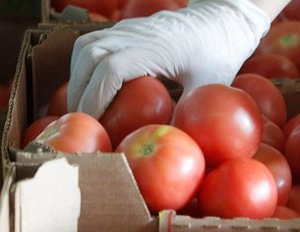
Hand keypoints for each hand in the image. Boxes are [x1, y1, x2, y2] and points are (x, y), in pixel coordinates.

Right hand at [67, 0, 269, 117]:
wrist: (221, 19)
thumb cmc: (219, 52)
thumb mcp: (208, 86)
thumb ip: (187, 113)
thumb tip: (165, 145)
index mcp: (153, 48)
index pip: (110, 70)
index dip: (95, 98)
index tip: (92, 124)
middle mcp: (134, 34)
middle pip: (88, 57)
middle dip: (79, 92)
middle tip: (81, 122)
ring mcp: (127, 29)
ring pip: (85, 48)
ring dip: (78, 78)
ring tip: (81, 107)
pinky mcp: (126, 29)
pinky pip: (92, 42)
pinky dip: (84, 66)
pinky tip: (91, 88)